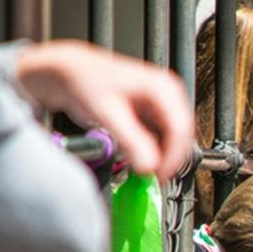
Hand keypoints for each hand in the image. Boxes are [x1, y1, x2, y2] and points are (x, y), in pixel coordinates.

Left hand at [15, 42, 194, 180]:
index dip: (172, 156)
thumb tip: (150, 165)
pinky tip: (139, 160)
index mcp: (164, 88)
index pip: (181, 128)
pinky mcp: (153, 117)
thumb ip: (131, 140)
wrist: (71, 74)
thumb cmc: (87, 82)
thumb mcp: (108, 113)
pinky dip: (153, 154)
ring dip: (161, 158)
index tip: (158, 174)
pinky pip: (162, 141)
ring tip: (142, 171)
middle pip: (181, 137)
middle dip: (168, 160)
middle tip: (151, 177)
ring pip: (173, 141)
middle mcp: (168, 96)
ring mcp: (162, 107)